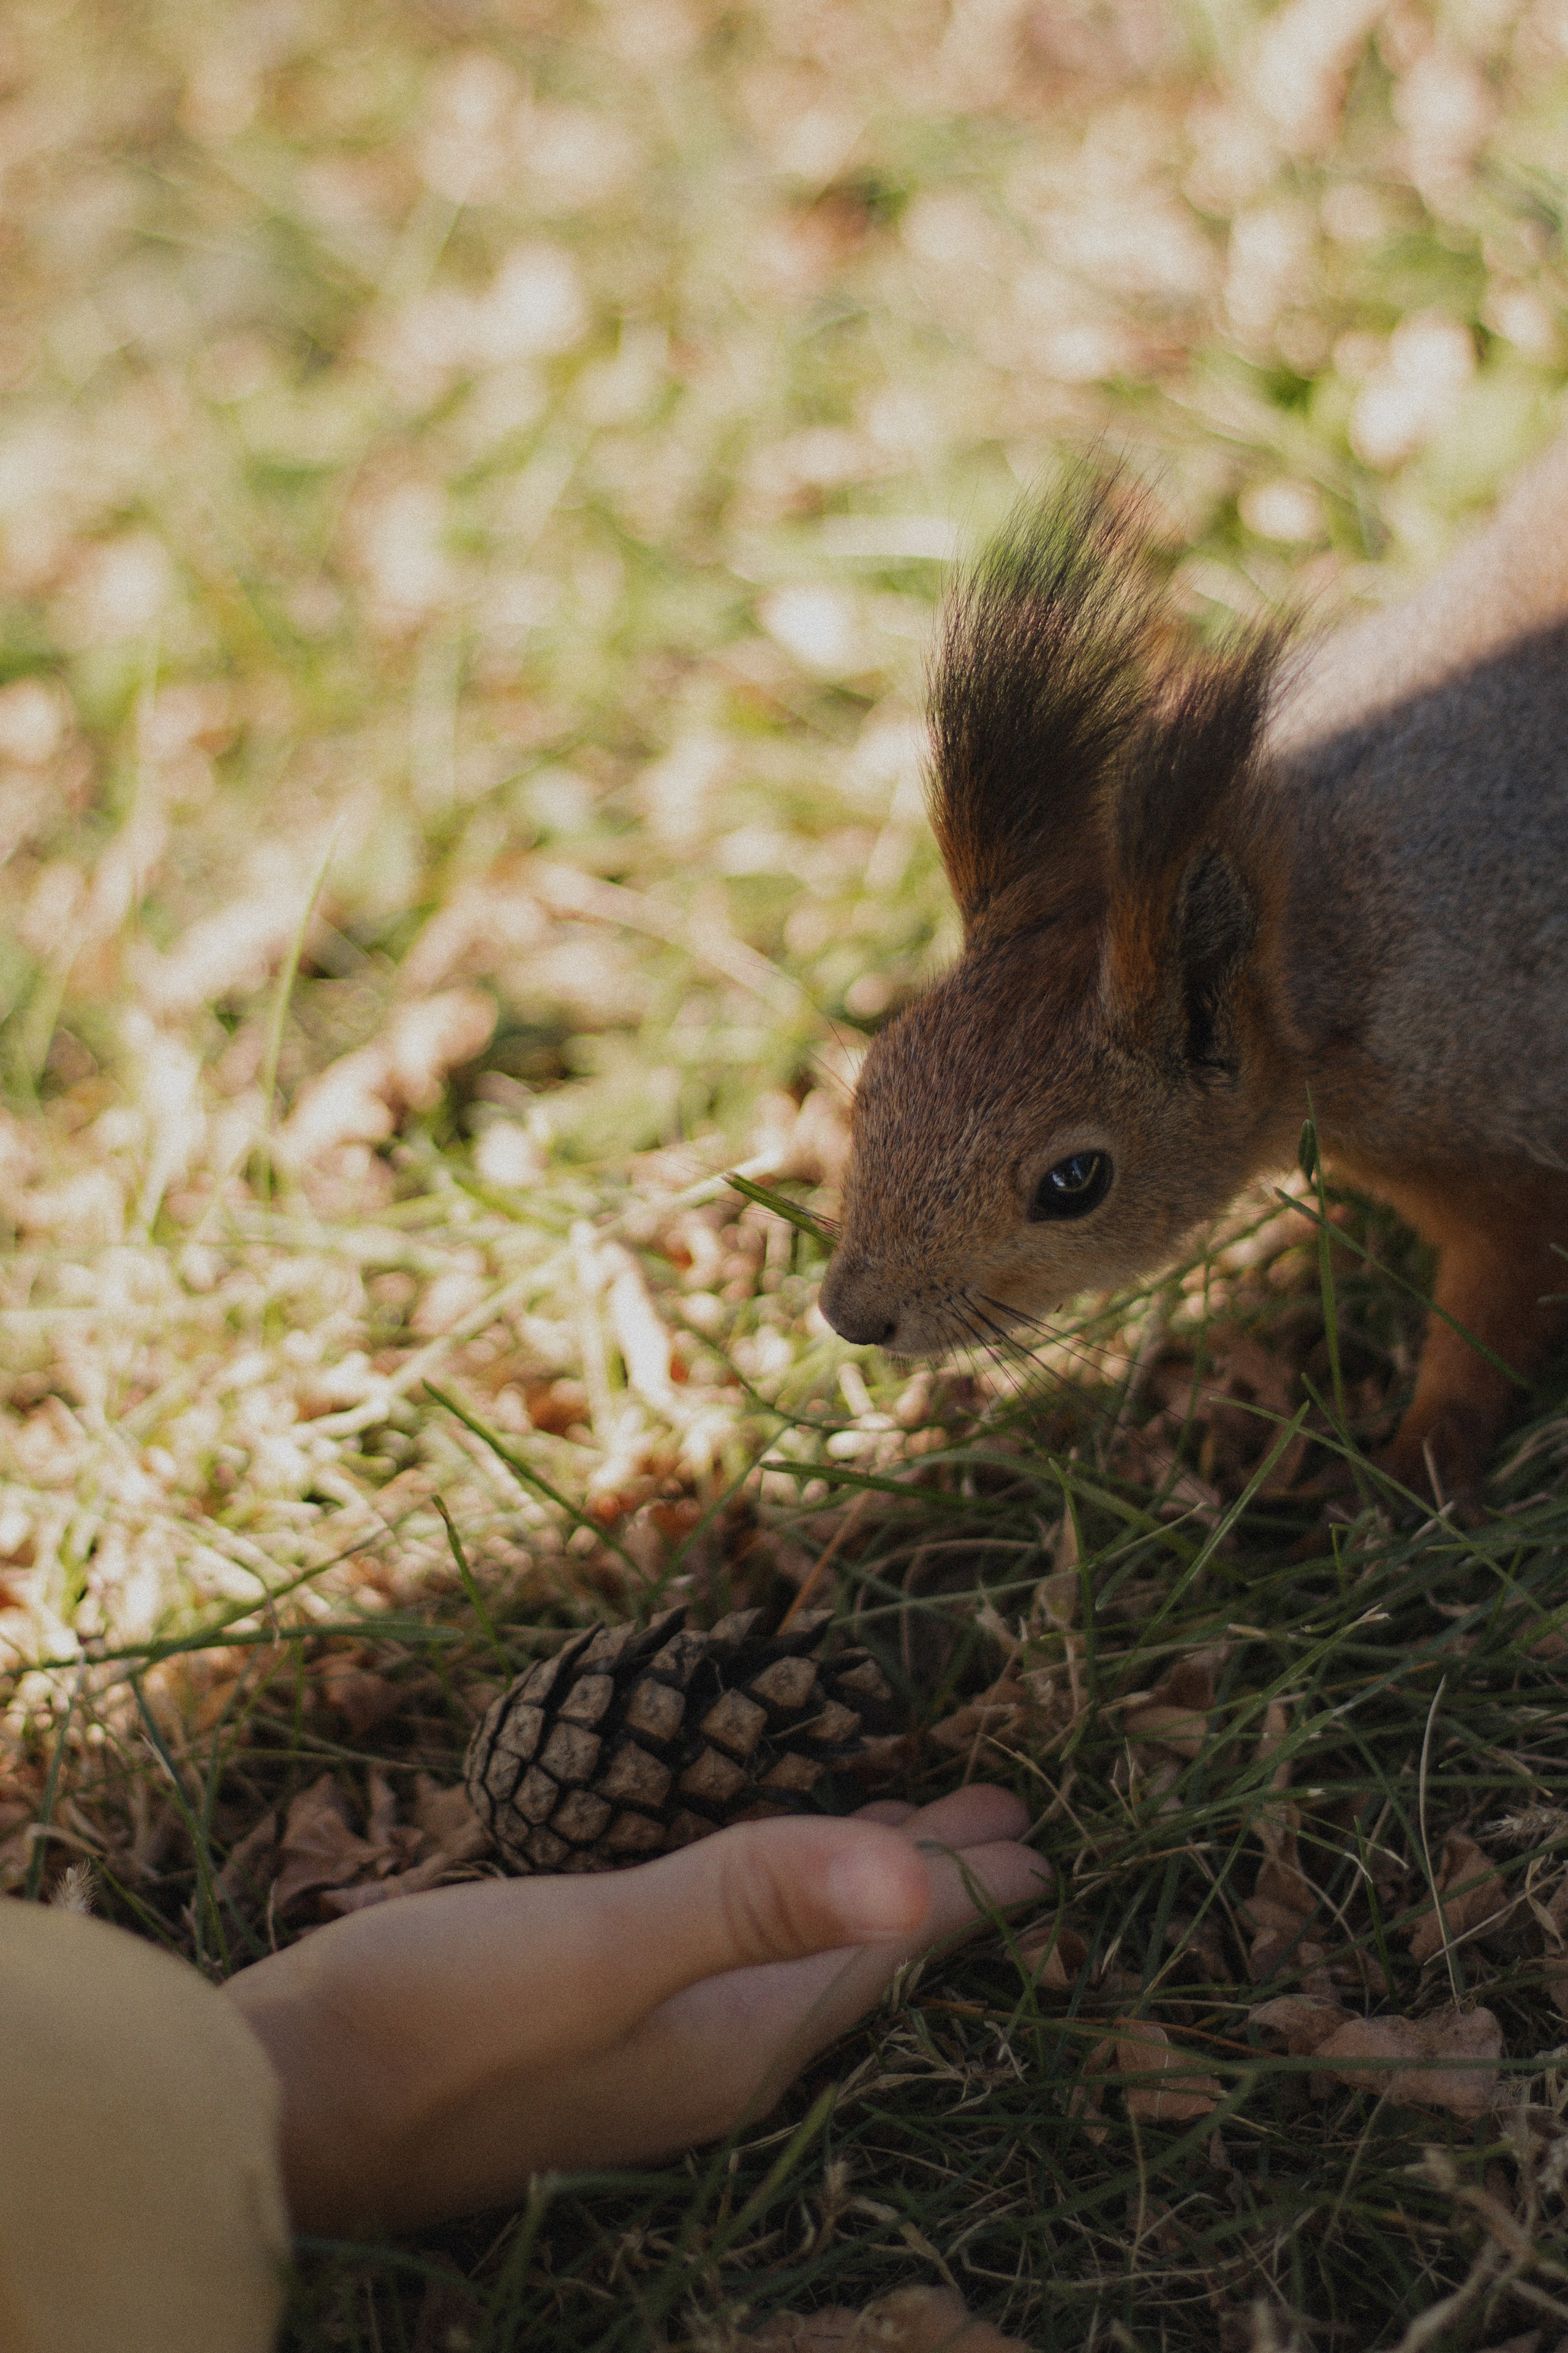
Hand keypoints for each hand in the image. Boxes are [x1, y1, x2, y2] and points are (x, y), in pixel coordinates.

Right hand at [224, 1785, 1042, 2235]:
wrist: (281, 2101)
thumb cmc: (436, 2024)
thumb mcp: (601, 1950)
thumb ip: (752, 1903)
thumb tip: (918, 1876)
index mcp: (737, 2043)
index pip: (887, 1958)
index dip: (967, 1892)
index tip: (1042, 1839)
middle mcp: (707, 2055)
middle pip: (853, 1957)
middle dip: (927, 1881)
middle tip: (996, 1812)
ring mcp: (643, 2045)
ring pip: (789, 1951)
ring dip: (850, 1881)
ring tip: (900, 1817)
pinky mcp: (583, 2017)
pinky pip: (720, 1944)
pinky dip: (766, 1891)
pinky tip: (743, 1860)